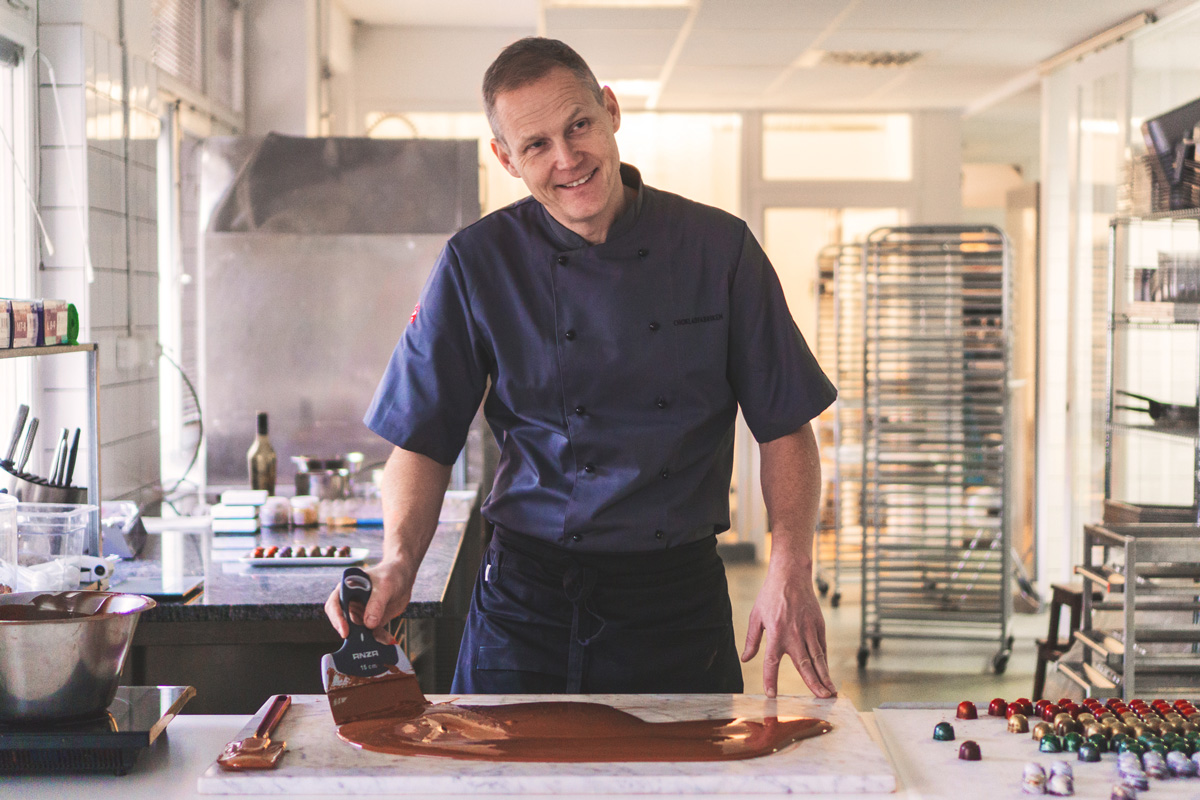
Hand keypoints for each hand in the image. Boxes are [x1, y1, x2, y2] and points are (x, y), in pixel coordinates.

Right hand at [324, 559, 413, 644]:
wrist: (404, 576)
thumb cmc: (390, 574)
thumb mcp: (384, 586)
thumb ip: (377, 604)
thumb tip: (369, 624)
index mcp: (347, 589)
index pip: (334, 605)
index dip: (337, 618)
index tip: (344, 630)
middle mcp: (351, 603)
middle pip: (343, 622)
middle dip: (350, 633)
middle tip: (359, 642)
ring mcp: (361, 613)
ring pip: (358, 630)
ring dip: (366, 638)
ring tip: (377, 641)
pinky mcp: (372, 621)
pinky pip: (372, 633)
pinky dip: (378, 638)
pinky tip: (386, 639)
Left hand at [740, 560, 835, 698]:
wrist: (791, 575)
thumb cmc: (770, 595)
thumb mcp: (756, 616)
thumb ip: (752, 640)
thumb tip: (746, 659)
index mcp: (776, 634)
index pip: (772, 663)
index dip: (770, 680)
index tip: (771, 695)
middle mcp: (794, 635)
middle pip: (804, 665)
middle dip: (813, 684)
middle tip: (822, 700)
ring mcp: (809, 630)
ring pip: (818, 658)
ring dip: (824, 677)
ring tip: (830, 693)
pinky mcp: (818, 625)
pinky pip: (822, 648)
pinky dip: (824, 662)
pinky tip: (826, 674)